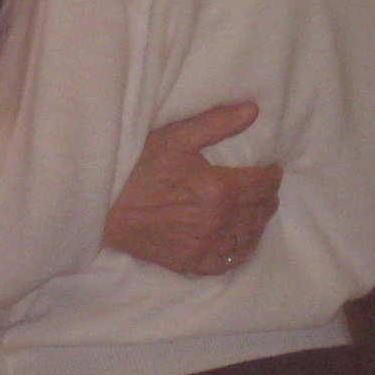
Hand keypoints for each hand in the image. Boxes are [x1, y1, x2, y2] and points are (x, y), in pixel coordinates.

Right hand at [104, 102, 279, 275]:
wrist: (102, 207)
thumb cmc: (135, 168)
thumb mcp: (174, 138)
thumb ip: (217, 124)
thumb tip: (253, 111)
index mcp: (219, 189)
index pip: (265, 184)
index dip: (272, 174)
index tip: (270, 167)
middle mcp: (218, 222)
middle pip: (262, 211)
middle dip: (268, 195)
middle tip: (262, 185)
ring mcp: (206, 247)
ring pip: (251, 236)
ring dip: (258, 221)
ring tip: (253, 209)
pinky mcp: (192, 263)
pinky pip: (231, 261)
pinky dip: (242, 249)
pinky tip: (239, 238)